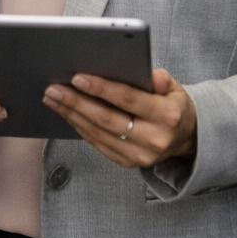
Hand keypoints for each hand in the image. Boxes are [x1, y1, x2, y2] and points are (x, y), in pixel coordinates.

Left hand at [43, 68, 196, 168]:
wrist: (183, 138)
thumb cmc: (173, 106)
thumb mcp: (175, 88)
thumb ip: (163, 79)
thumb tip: (152, 75)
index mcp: (167, 116)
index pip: (129, 100)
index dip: (101, 88)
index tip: (77, 78)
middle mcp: (154, 139)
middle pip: (107, 119)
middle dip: (76, 102)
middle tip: (53, 88)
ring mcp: (139, 155)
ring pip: (98, 133)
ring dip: (71, 115)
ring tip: (53, 98)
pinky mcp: (127, 163)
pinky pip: (97, 144)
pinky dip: (79, 127)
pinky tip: (66, 113)